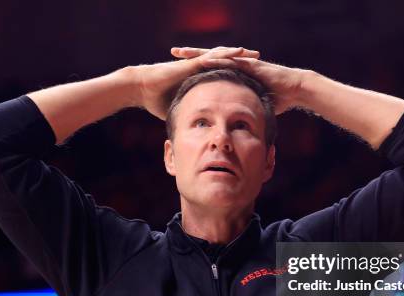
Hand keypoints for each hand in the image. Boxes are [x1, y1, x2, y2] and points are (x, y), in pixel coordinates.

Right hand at [130, 46, 259, 119]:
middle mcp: (198, 70)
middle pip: (225, 63)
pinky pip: (211, 56)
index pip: (221, 77)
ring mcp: (195, 64)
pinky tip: (238, 52)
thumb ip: (189, 118)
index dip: (237, 76)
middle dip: (243, 62)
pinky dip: (225, 54)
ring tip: (254, 53)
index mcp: (198, 80)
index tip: (252, 78)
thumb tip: (195, 135)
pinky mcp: (191, 63)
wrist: (142, 89)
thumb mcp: (179, 111)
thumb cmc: (156, 100)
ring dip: (238, 55)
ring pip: (221, 56)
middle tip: (260, 61)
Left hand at [171, 47, 308, 113]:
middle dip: (191, 55)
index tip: (179, 68)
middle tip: (173, 52)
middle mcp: (237, 65)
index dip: (195, 68)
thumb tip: (233, 126)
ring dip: (199, 54)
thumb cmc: (277, 100)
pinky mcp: (251, 64)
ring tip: (182, 52)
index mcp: (235, 74)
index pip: (211, 69)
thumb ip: (241, 110)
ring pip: (217, 55)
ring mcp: (244, 63)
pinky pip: (231, 61)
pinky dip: (218, 59)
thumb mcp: (252, 105)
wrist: (294, 90)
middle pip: (209, 58)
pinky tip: (204, 59)